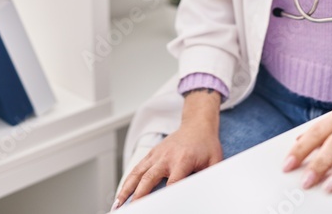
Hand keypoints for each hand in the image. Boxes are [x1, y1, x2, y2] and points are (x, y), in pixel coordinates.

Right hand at [113, 91, 222, 207]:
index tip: (160, 207)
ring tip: (118, 204)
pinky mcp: (152, 154)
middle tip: (131, 208)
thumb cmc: (206, 145)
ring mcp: (157, 154)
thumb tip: (209, 192)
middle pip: (149, 178)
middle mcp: (167, 157)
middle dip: (139, 195)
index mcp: (183, 159)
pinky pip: (137, 168)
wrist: (197, 125)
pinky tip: (122, 193)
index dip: (167, 196)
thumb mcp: (214, 161)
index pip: (173, 182)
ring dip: (126, 189)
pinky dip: (128, 181)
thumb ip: (211, 177)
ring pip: (138, 173)